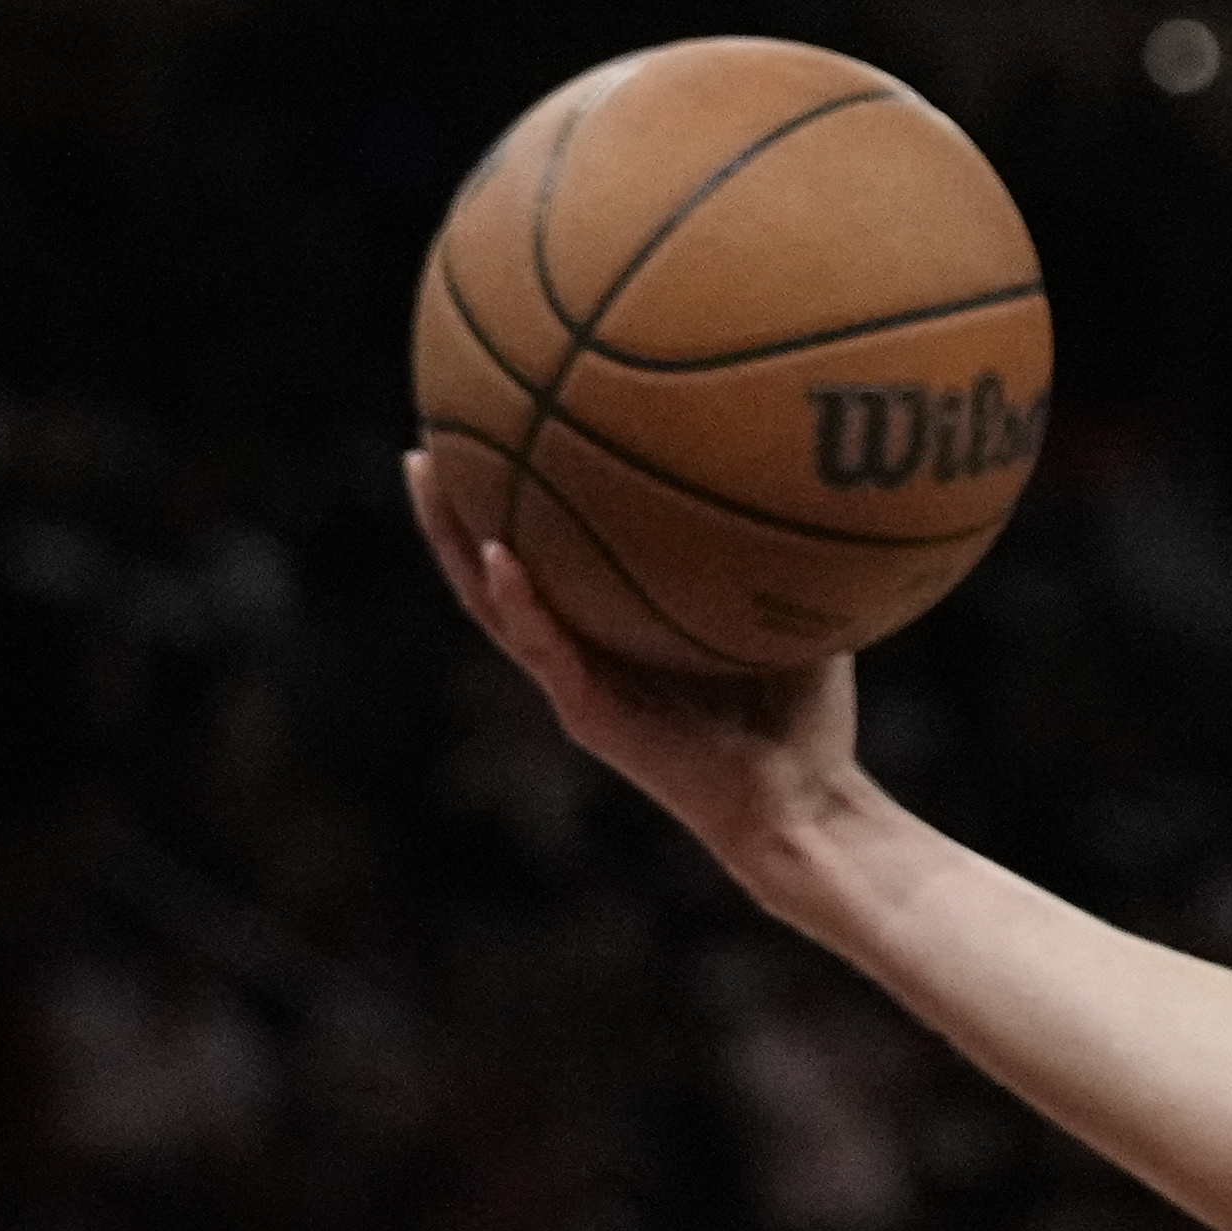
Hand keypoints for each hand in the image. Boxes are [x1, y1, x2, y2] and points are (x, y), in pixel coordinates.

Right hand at [403, 449, 861, 884]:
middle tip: (426, 435)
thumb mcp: (789, 612)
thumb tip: (799, 462)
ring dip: (454, 541)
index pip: (549, 556)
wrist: (805, 806)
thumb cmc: (806, 719)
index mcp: (618, 632)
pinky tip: (499, 554)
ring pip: (491, 604)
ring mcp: (581, 685)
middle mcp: (586, 654)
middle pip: (495, 568)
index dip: (514, 499)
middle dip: (456, 505)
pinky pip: (543, 650)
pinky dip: (518, 603)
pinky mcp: (590, 717)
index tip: (491, 424)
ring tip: (425, 473)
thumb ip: (777, 549)